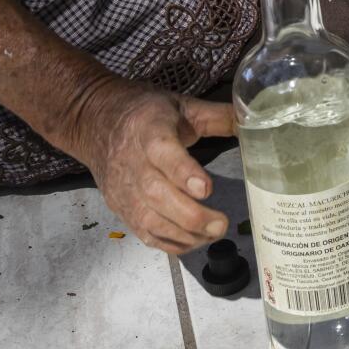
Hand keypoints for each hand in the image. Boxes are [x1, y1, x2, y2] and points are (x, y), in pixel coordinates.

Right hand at [64, 78, 234, 253]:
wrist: (94, 121)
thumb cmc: (144, 112)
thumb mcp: (181, 105)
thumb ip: (217, 116)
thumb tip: (254, 121)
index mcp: (149, 130)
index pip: (162, 153)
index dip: (183, 172)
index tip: (205, 188)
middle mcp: (132, 162)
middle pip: (156, 195)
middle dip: (190, 215)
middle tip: (221, 224)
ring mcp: (123, 189)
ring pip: (149, 220)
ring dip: (184, 233)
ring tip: (214, 233)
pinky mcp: (119, 207)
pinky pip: (143, 232)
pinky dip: (170, 243)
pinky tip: (194, 241)